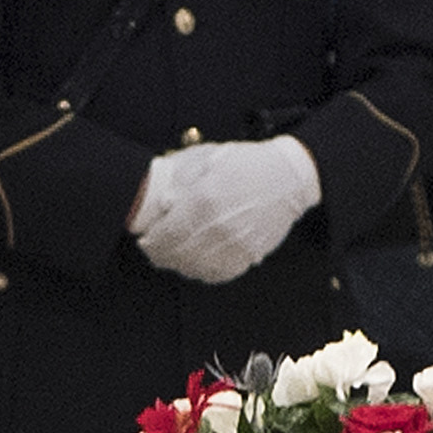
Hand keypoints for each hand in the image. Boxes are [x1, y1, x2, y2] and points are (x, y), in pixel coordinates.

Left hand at [128, 135, 324, 282]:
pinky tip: (197, 262)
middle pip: (177, 255)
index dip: (151, 243)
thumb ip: (179, 177)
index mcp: (203, 201)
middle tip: (155, 250)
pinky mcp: (248, 256)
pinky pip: (217, 274)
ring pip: (195, 269)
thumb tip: (158, 199)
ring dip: (180, 264)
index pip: (166, 235)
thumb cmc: (247, 164)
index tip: (145, 240)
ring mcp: (235, 245)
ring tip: (174, 255)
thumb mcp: (207, 158)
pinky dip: (202, 271)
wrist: (288, 178)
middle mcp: (218, 227)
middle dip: (161, 255)